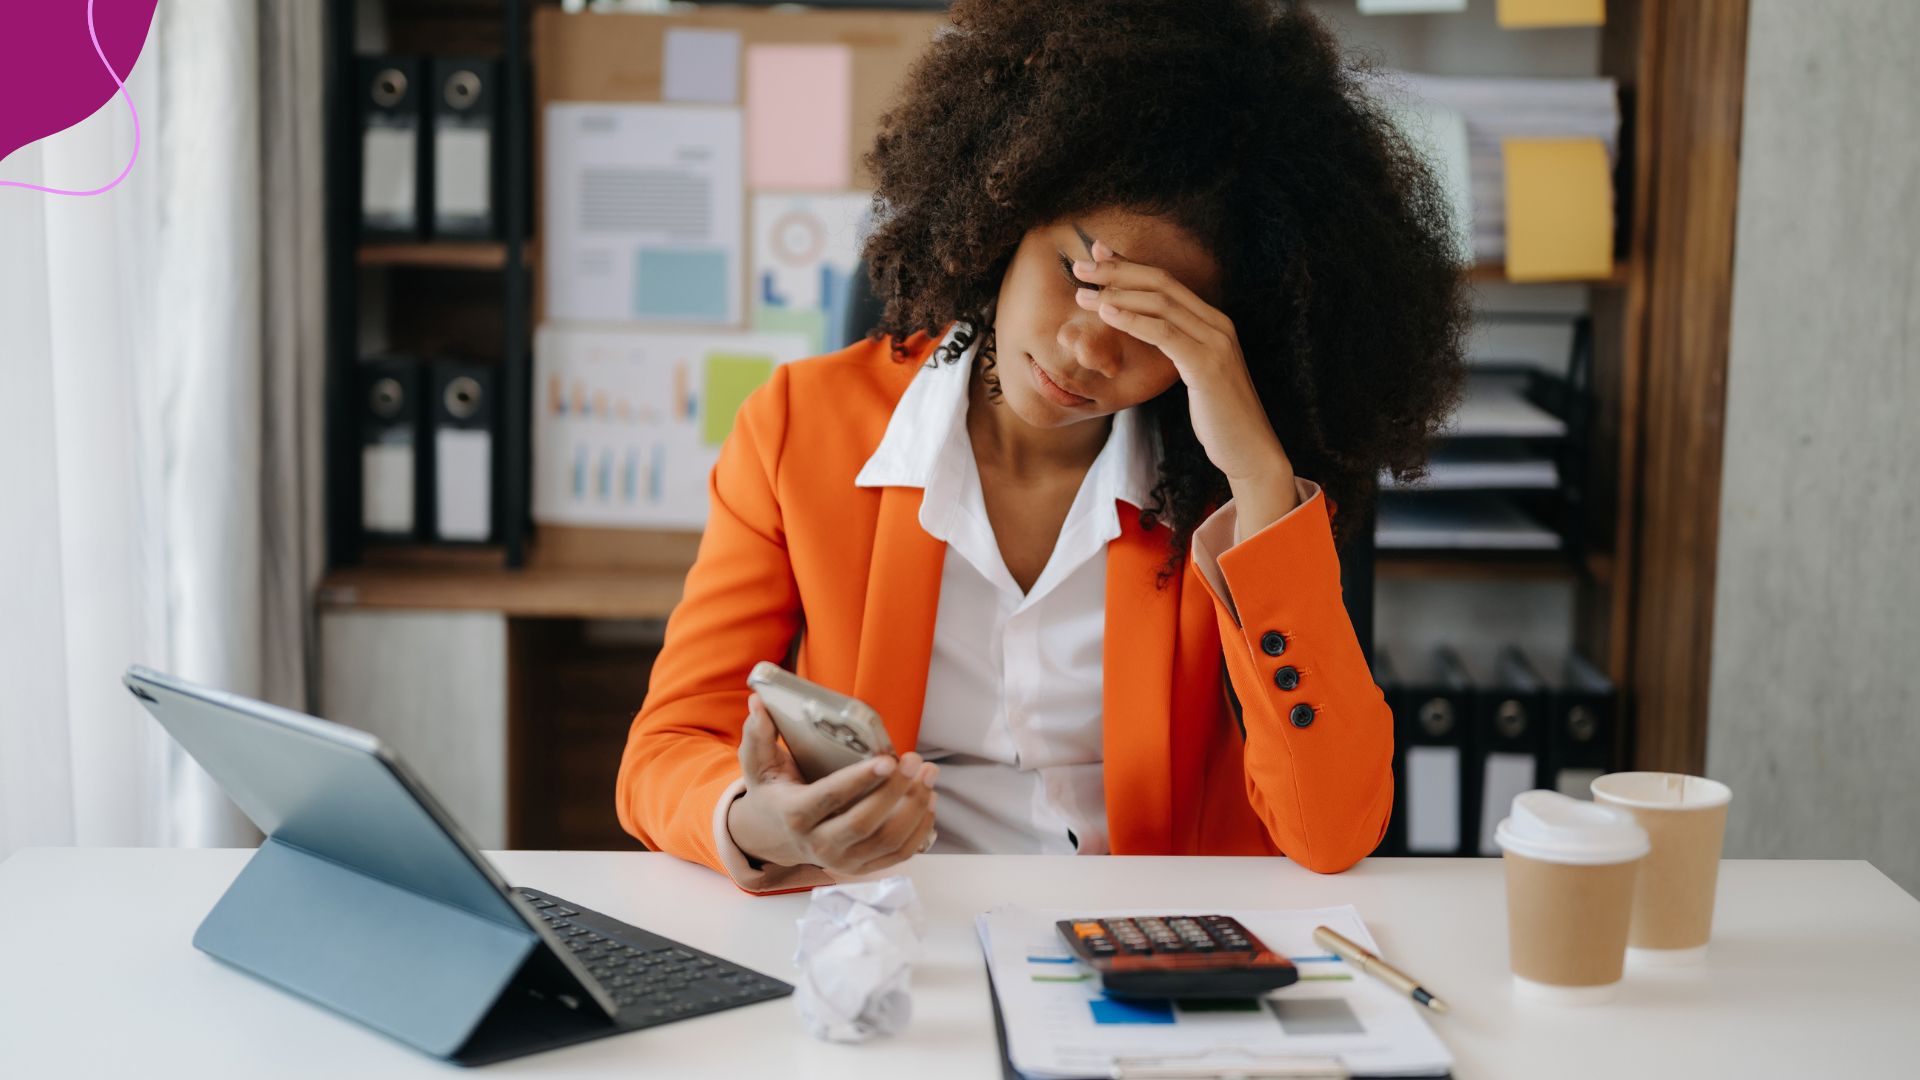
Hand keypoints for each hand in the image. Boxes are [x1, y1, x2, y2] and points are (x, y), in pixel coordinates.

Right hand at [725, 694, 939, 875]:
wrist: (776, 835)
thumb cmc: (774, 791)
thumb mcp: (758, 765)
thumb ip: (758, 735)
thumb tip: (757, 703)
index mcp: (795, 814)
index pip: (831, 798)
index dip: (860, 780)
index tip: (888, 759)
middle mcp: (818, 844)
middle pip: (864, 822)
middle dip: (896, 790)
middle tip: (916, 760)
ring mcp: (842, 861)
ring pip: (887, 839)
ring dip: (915, 807)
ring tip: (928, 774)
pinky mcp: (862, 868)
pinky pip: (899, 854)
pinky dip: (920, 828)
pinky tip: (928, 799)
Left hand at [1072, 242, 1299, 529]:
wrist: (1249, 451)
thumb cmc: (1218, 418)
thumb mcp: (1194, 374)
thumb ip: (1176, 348)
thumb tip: (1146, 332)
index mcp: (1214, 322)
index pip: (1168, 282)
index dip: (1130, 265)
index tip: (1097, 256)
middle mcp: (1218, 324)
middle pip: (1162, 282)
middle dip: (1118, 271)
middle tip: (1081, 267)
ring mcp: (1216, 342)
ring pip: (1161, 302)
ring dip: (1117, 294)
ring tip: (1083, 294)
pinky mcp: (1207, 364)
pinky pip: (1164, 332)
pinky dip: (1133, 319)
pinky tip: (1108, 314)